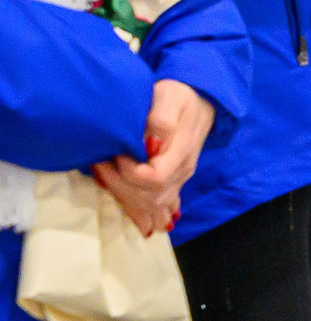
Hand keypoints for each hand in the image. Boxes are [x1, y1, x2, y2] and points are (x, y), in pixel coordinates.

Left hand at [90, 79, 213, 236]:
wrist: (201, 97)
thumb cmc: (180, 95)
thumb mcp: (169, 97)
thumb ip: (161, 119)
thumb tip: (150, 145)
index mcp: (180, 153)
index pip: (152, 179)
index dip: (129, 172)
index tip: (115, 154)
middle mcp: (182, 171)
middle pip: (150, 196)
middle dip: (120, 187)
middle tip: (98, 166)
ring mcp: (180, 177)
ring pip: (154, 204)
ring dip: (129, 202)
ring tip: (107, 185)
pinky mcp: (175, 178)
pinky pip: (163, 203)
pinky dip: (149, 213)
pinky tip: (145, 225)